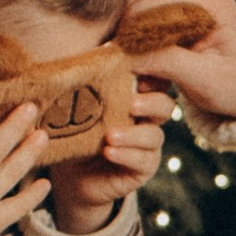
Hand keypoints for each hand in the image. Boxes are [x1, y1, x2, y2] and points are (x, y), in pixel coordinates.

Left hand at [45, 74, 171, 229]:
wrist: (70, 175)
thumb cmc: (72, 133)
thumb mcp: (74, 108)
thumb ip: (78, 86)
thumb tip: (71, 60)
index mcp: (133, 97)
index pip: (153, 81)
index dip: (151, 75)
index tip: (134, 70)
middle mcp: (146, 119)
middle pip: (164, 105)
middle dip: (151, 102)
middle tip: (131, 103)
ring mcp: (147, 144)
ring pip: (155, 136)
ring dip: (134, 135)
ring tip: (110, 135)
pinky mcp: (144, 168)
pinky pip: (144, 161)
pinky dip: (126, 155)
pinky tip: (108, 151)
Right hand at [119, 0, 235, 120]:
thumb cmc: (229, 85)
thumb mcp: (204, 81)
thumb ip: (169, 63)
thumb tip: (128, 53)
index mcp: (215, 1)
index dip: (133, 17)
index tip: (117, 47)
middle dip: (124, 16)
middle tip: (112, 49)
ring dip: (123, 16)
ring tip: (121, 48)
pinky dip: (127, 15)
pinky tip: (127, 41)